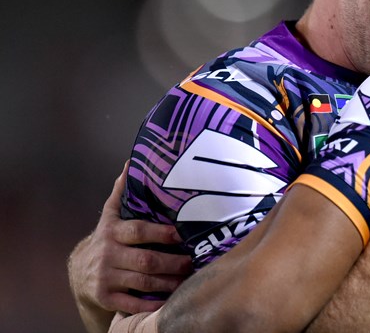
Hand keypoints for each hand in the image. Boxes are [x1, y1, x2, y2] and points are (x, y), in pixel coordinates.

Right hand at [68, 163, 191, 324]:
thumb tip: (132, 161)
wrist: (79, 272)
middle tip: (193, 261)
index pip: (139, 231)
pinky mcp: (105, 297)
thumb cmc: (107, 239)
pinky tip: (169, 301)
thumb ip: (122, 192)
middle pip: (145, 260)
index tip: (182, 234)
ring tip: (188, 280)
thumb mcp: (110, 215)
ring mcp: (106, 278)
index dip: (161, 233)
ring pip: (143, 282)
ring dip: (168, 283)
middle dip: (172, 262)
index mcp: (112, 232)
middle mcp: (108, 254)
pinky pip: (131, 303)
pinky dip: (150, 304)